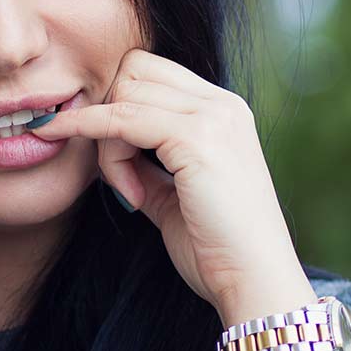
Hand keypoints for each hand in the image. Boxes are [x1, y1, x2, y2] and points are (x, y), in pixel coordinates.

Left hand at [33, 48, 312, 321]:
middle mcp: (222, 104)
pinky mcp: (198, 138)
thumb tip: (107, 147)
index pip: (149, 73)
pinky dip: (97, 141)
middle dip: (108, 117)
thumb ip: (145, 164)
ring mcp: (213, 116)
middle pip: (132, 71)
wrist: (252, 279)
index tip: (114, 162)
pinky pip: (121, 120)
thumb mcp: (173, 194)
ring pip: (123, 95)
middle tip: (119, 178)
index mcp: (222, 111)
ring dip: (108, 145)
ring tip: (131, 194)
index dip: (118, 107)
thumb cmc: (215, 247)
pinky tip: (115, 186)